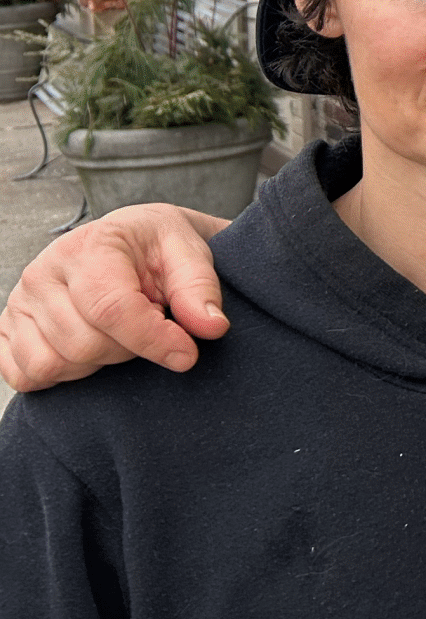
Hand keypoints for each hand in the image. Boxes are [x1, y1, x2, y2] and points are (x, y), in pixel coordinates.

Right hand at [0, 204, 231, 391]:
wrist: (130, 242)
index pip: (112, 308)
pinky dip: (61, 376)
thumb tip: (211, 327)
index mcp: (90, 245)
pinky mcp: (7, 330)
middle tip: (148, 328)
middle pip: (84, 344)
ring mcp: (20, 302)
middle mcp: (44, 272)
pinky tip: (90, 352)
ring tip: (119, 336)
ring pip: (54, 364)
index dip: (153, 340)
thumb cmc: (158, 248)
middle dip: (129, 350)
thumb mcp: (190, 253)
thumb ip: (199, 289)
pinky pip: (24, 375)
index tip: (187, 355)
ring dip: (97, 364)